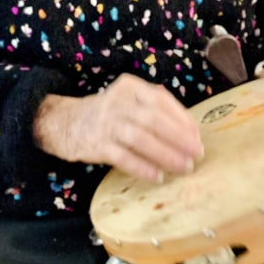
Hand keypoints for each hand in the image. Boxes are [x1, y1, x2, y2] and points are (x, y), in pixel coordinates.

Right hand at [33, 74, 203, 182]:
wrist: (65, 122)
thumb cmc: (109, 114)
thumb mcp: (129, 100)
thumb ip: (155, 109)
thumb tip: (190, 132)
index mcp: (131, 87)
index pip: (162, 100)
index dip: (182, 120)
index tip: (197, 137)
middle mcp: (118, 102)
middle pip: (153, 119)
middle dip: (179, 139)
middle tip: (196, 155)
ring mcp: (106, 123)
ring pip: (141, 138)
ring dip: (165, 154)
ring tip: (183, 167)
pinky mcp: (96, 144)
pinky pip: (124, 157)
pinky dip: (143, 168)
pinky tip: (158, 176)